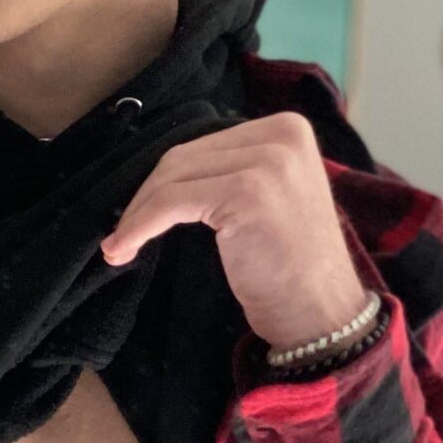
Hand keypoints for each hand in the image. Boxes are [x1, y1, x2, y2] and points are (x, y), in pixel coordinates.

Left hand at [98, 112, 369, 351]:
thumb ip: (234, 171)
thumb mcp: (270, 198)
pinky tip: (123, 248)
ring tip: (121, 246)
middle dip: (147, 196)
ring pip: (174, 177)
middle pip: (186, 156)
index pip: (205, 145)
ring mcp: (267, 162)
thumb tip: (167, 172)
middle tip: (124, 232)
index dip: (165, 180)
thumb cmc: (292, 268)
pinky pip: (172, 202)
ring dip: (138, 213)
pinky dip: (140, 225)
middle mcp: (281, 135)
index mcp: (288, 129)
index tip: (140, 213)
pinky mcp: (245, 191)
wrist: (321, 313)